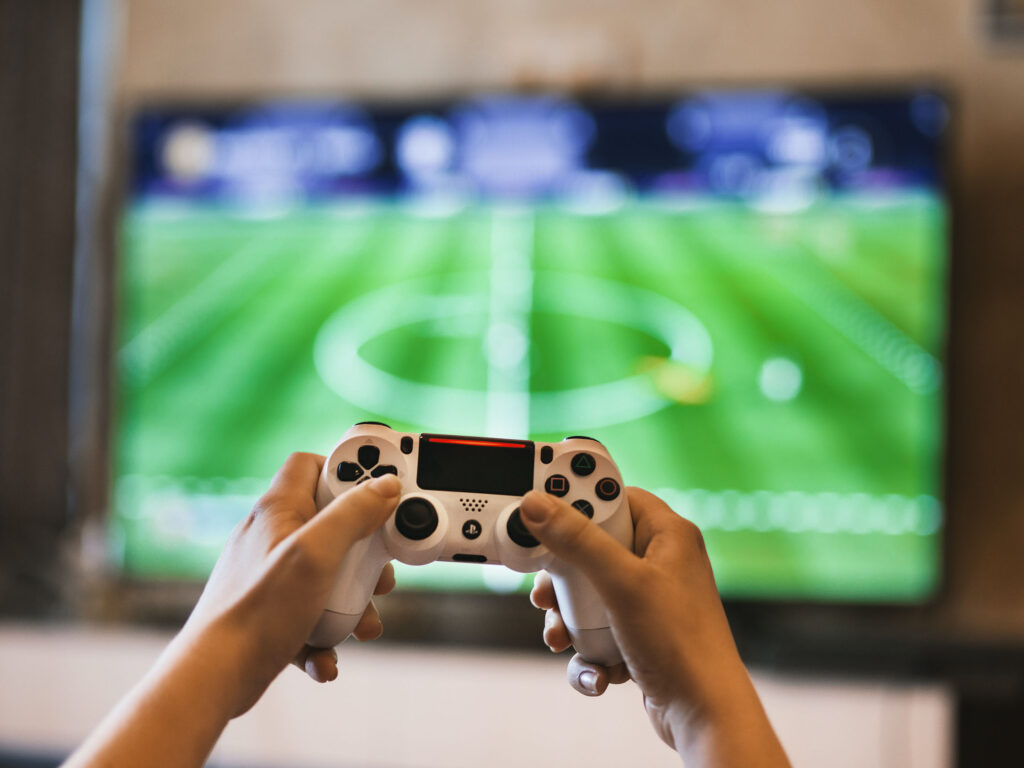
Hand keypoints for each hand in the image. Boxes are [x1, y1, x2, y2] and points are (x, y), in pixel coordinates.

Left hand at [184, 452, 401, 715]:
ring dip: (351, 603)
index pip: (311, 465)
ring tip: (360, 624)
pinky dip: (324, 633)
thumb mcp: (317, 553)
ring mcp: (270, 576)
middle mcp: (272, 537)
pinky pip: (309, 614)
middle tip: (378, 571)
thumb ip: (352, 514)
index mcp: (278, 511)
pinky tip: (325, 655)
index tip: (379, 490)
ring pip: (327, 576)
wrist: (213, 678)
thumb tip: (384, 486)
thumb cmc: (258, 611)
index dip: (347, 471)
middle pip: (331, 526)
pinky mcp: (269, 612)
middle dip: (363, 553)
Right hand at [520, 487, 788, 765]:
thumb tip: (536, 504)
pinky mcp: (640, 635)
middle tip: (546, 590)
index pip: (614, 496)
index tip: (541, 508)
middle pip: (591, 547)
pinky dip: (588, 651)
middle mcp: (660, 562)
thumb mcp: (621, 583)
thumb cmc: (679, 644)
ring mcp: (649, 601)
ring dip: (568, 619)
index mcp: (667, 535)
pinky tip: (597, 670)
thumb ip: (577, 541)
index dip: (578, 500)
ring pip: (588, 594)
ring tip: (561, 637)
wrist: (705, 715)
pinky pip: (598, 631)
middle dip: (563, 577)